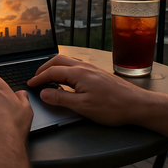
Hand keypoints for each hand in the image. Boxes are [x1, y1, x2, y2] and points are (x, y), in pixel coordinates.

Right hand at [27, 54, 151, 125]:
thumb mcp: (83, 107)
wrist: (137, 104)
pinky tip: (68, 78)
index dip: (39, 78)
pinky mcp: (98, 72)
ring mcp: (92, 68)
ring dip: (55, 66)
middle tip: (36, 78)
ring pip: (68, 61)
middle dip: (44, 68)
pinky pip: (76, 65)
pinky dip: (65, 68)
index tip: (31, 84)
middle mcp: (84, 67)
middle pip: (58, 60)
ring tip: (49, 77)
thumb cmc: (113, 107)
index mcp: (78, 73)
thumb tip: (44, 94)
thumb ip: (61, 99)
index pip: (52, 71)